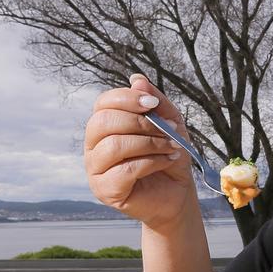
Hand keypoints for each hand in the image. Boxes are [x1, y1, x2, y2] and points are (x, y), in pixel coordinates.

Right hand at [84, 74, 193, 226]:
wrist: (178, 192)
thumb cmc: (170, 155)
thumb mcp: (170, 122)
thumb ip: (155, 102)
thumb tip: (136, 80)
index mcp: (105, 125)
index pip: (103, 103)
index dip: (127, 99)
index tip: (154, 105)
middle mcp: (94, 146)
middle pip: (103, 122)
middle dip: (140, 123)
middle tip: (168, 130)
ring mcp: (96, 169)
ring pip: (114, 146)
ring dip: (150, 143)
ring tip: (172, 147)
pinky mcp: (105, 191)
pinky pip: (125, 170)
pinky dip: (151, 162)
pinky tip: (166, 161)